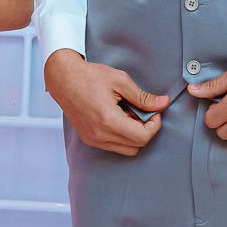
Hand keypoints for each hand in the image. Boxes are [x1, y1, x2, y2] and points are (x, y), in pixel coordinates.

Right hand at [44, 49, 168, 156]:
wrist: (63, 79)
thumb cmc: (90, 77)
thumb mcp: (120, 81)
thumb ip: (143, 97)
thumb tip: (162, 103)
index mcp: (109, 120)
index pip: (143, 137)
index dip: (154, 125)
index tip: (153, 112)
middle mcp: (100, 135)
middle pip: (137, 146)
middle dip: (145, 130)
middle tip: (141, 112)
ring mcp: (93, 140)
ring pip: (126, 150)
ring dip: (133, 135)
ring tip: (128, 114)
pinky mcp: (89, 139)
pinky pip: (114, 146)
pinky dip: (121, 136)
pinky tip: (117, 118)